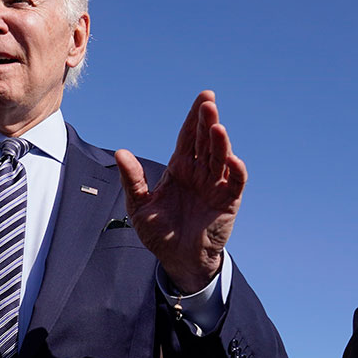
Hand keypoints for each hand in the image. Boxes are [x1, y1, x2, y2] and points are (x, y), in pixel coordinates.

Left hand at [113, 91, 245, 293]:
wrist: (178, 260)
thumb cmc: (159, 233)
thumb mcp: (139, 206)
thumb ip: (132, 180)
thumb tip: (120, 153)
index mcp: (179, 168)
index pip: (188, 137)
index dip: (195, 117)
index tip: (204, 97)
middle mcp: (199, 172)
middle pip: (205, 141)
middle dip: (207, 121)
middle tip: (209, 102)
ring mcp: (214, 185)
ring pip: (220, 157)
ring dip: (220, 141)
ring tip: (217, 127)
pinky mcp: (228, 201)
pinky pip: (235, 182)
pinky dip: (236, 170)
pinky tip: (232, 159)